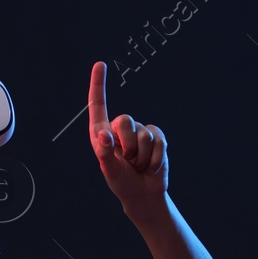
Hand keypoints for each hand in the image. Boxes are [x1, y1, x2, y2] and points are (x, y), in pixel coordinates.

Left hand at [88, 60, 167, 209]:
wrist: (144, 194)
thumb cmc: (122, 182)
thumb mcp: (109, 170)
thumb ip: (105, 152)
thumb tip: (103, 134)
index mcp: (102, 133)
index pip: (98, 105)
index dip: (98, 84)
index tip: (100, 64)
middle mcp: (119, 129)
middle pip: (125, 120)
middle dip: (129, 145)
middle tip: (129, 162)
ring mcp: (139, 132)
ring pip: (144, 133)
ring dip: (142, 156)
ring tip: (139, 166)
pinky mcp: (157, 138)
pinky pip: (159, 140)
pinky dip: (155, 157)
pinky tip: (151, 166)